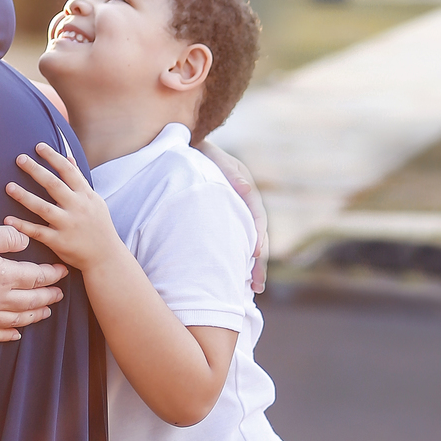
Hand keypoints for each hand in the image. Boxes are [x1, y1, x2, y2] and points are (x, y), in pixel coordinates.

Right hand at [0, 225, 66, 341]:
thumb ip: (7, 238)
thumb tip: (26, 241)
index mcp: (2, 276)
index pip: (36, 277)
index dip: (52, 274)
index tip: (61, 271)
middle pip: (31, 301)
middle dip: (49, 296)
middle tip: (59, 293)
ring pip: (17, 320)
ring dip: (35, 316)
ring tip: (45, 312)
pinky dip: (8, 335)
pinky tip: (16, 334)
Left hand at [4, 143, 126, 274]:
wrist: (106, 257)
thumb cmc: (98, 225)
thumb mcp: (94, 199)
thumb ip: (78, 179)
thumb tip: (68, 157)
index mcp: (85, 195)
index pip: (68, 171)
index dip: (53, 157)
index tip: (38, 146)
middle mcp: (77, 207)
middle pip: (53, 185)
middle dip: (36, 170)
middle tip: (19, 158)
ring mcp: (67, 225)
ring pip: (43, 208)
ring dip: (24, 196)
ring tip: (8, 186)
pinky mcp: (59, 242)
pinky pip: (37, 232)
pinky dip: (22, 226)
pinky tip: (7, 219)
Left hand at [195, 141, 268, 292]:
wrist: (182, 150)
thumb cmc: (195, 152)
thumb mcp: (212, 156)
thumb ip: (228, 171)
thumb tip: (246, 189)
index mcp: (245, 186)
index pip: (256, 213)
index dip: (257, 234)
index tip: (255, 254)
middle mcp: (244, 202)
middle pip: (257, 235)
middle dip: (258, 261)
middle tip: (257, 285)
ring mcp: (236, 213)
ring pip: (248, 242)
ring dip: (252, 266)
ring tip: (254, 289)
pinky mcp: (225, 221)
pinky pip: (234, 243)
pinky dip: (238, 260)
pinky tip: (237, 279)